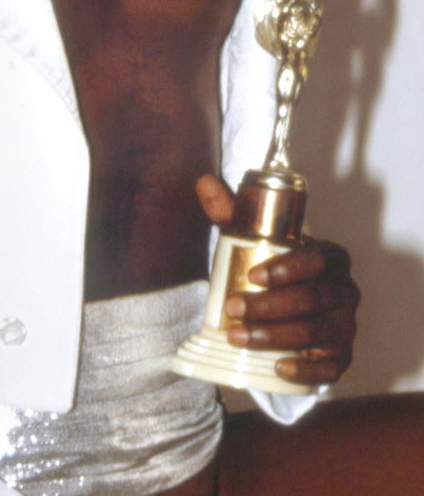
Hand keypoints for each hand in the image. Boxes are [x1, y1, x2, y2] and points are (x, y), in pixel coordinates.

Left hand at [196, 173, 360, 386]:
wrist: (289, 306)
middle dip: (270, 306)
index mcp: (330, 257)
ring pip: (317, 333)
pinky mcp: (341, 357)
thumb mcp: (251, 238)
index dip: (288, 268)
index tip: (253, 275)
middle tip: (233, 307)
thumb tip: (204, 182)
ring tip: (238, 336)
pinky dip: (306, 369)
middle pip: (313, 299)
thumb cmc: (270, 266)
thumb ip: (230, 211)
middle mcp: (344, 290)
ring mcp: (346, 326)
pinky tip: (279, 368)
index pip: (317, 260)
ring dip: (276, 336)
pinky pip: (331, 368)